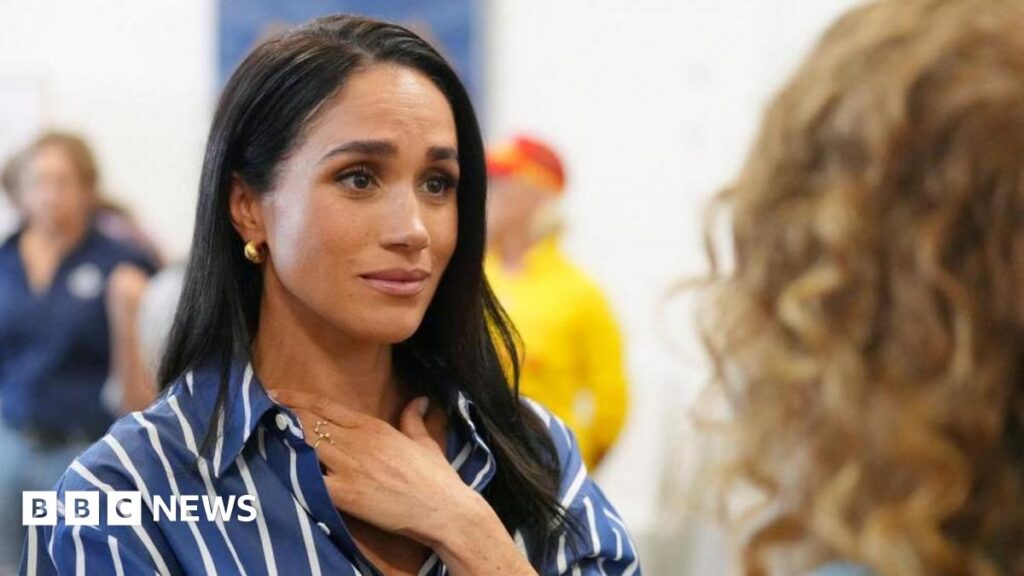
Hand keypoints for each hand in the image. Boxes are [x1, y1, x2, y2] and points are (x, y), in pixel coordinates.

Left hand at [266, 389, 482, 547]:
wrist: (444, 509)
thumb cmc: (436, 477)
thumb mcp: (425, 441)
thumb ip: (414, 418)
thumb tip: (419, 399)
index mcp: (374, 427)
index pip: (327, 407)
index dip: (298, 398)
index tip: (277, 392)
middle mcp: (358, 442)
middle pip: (309, 423)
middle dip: (283, 415)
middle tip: (260, 410)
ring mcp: (349, 468)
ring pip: (305, 446)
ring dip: (283, 440)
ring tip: (260, 434)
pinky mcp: (345, 494)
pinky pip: (310, 481)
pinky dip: (293, 474)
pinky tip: (276, 468)